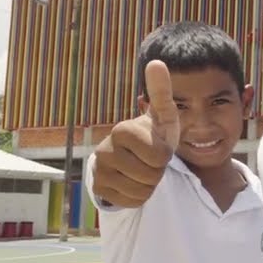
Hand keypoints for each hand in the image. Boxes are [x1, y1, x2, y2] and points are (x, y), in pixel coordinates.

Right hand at [90, 60, 180, 207]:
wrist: (134, 158)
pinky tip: (133, 182)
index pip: (158, 156)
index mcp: (123, 129)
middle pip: (151, 175)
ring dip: (150, 184)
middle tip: (150, 160)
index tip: (157, 146)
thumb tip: (156, 62)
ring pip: (141, 190)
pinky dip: (139, 196)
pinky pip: (131, 201)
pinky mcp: (98, 188)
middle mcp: (104, 149)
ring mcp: (99, 170)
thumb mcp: (163, 117)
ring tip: (143, 170)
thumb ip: (161, 92)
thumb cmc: (153, 135)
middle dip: (158, 171)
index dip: (165, 155)